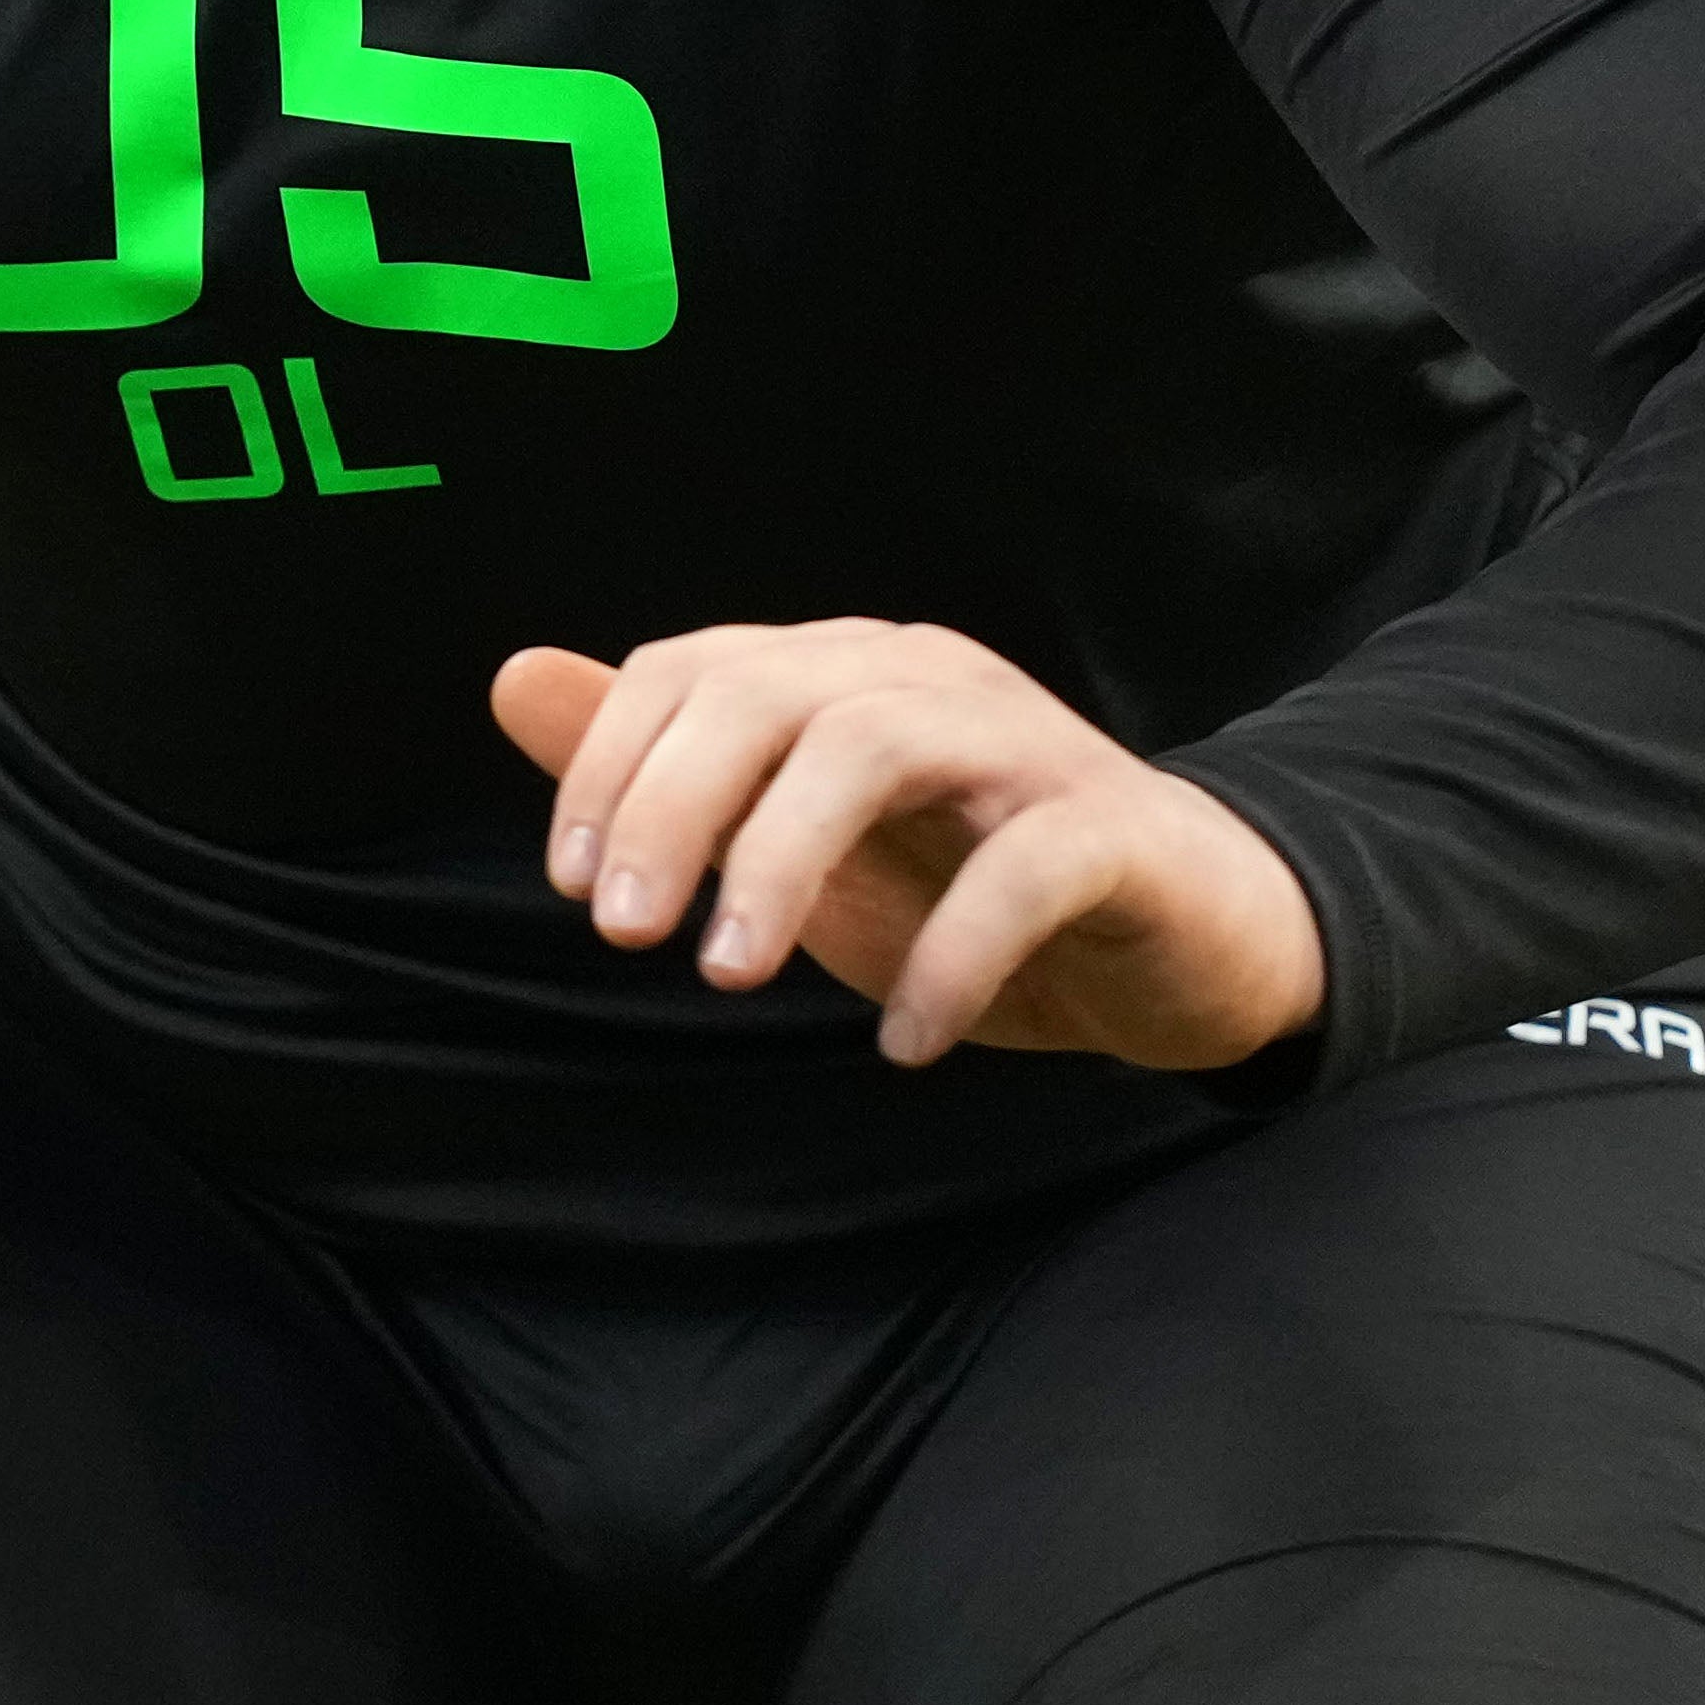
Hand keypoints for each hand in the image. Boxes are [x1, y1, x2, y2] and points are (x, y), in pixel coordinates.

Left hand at [490, 619, 1326, 1073]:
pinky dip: (953, 954)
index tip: (575, 884)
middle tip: (626, 933)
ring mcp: (1028, 748)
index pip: (697, 667)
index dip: (613, 761)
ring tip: (732, 976)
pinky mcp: (1116, 831)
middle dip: (674, 806)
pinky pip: (1026, 867)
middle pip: (770, 692)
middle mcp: (930, 683)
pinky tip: (907, 1037)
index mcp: (847, 675)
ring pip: (877, 745)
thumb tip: (515, 676)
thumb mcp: (796, 844)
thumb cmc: (971, 887)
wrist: (1190, 938)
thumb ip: (666, 768)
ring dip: (782, 860)